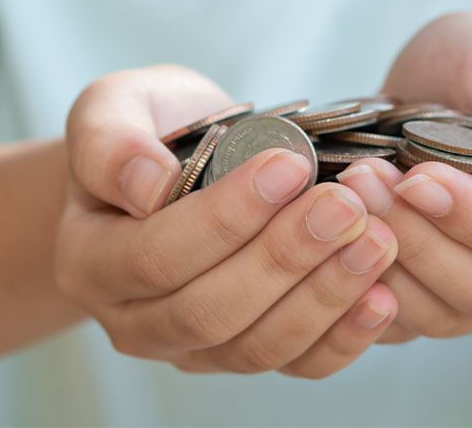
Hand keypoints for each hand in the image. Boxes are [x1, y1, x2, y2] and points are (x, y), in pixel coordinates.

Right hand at [55, 64, 399, 376]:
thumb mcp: (113, 106)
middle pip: (210, 312)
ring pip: (256, 346)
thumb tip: (146, 186)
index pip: (156, 256)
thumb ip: (112, 141)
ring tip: (375, 240)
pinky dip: (342, 338)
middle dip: (284, 257)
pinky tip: (382, 297)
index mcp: (89, 258)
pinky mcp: (244, 350)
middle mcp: (132, 319)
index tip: (288, 166)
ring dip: (323, 296)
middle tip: (345, 205)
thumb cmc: (146, 125)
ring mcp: (190, 346)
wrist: (174, 159)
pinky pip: (293, 365)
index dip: (225, 218)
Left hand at [337, 12, 471, 342]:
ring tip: (344, 196)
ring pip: (439, 314)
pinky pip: (397, 323)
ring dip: (385, 260)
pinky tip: (329, 244)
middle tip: (362, 178)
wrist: (441, 92)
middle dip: (417, 235)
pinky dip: (361, 292)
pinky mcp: (426, 300)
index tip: (418, 175)